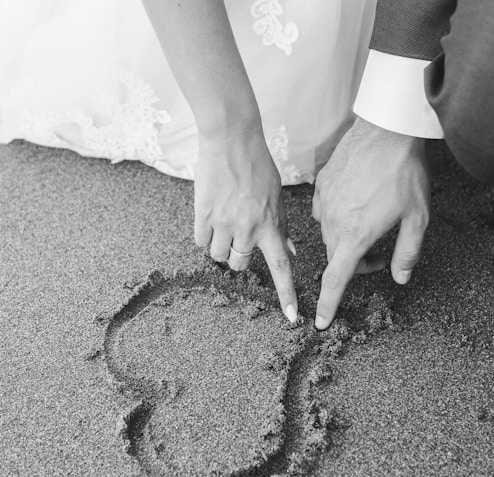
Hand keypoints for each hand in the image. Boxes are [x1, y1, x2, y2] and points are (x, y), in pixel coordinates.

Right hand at [195, 123, 297, 322]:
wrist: (231, 140)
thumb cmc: (257, 165)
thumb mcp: (277, 196)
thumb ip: (281, 227)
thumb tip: (290, 253)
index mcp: (270, 225)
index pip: (282, 268)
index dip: (287, 296)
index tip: (293, 319)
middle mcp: (248, 229)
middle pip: (239, 266)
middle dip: (238, 257)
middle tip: (238, 235)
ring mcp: (223, 224)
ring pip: (218, 256)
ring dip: (220, 246)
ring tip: (223, 222)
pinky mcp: (202, 216)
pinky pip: (200, 242)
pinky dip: (204, 234)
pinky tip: (209, 216)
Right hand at [312, 117, 430, 329]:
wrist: (385, 130)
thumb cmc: (404, 173)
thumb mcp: (418, 217)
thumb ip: (408, 252)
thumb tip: (400, 277)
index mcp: (355, 236)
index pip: (335, 280)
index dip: (328, 305)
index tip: (320, 323)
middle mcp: (333, 223)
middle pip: (336, 258)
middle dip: (354, 264)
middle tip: (381, 253)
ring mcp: (324, 203)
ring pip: (329, 235)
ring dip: (346, 240)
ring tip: (372, 224)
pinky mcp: (321, 185)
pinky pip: (323, 211)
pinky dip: (337, 217)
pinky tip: (356, 203)